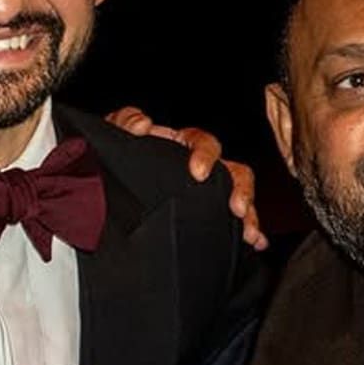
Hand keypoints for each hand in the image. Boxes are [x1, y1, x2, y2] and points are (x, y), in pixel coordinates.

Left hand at [106, 106, 267, 250]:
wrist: (108, 186)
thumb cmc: (118, 156)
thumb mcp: (116, 135)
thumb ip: (125, 121)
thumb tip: (144, 125)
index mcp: (182, 146)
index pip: (204, 143)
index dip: (206, 155)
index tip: (198, 173)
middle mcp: (201, 168)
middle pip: (233, 172)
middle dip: (241, 190)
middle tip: (237, 208)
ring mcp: (205, 193)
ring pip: (237, 198)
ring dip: (249, 214)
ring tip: (249, 233)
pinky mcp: (204, 216)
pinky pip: (232, 223)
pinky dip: (248, 232)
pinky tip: (255, 243)